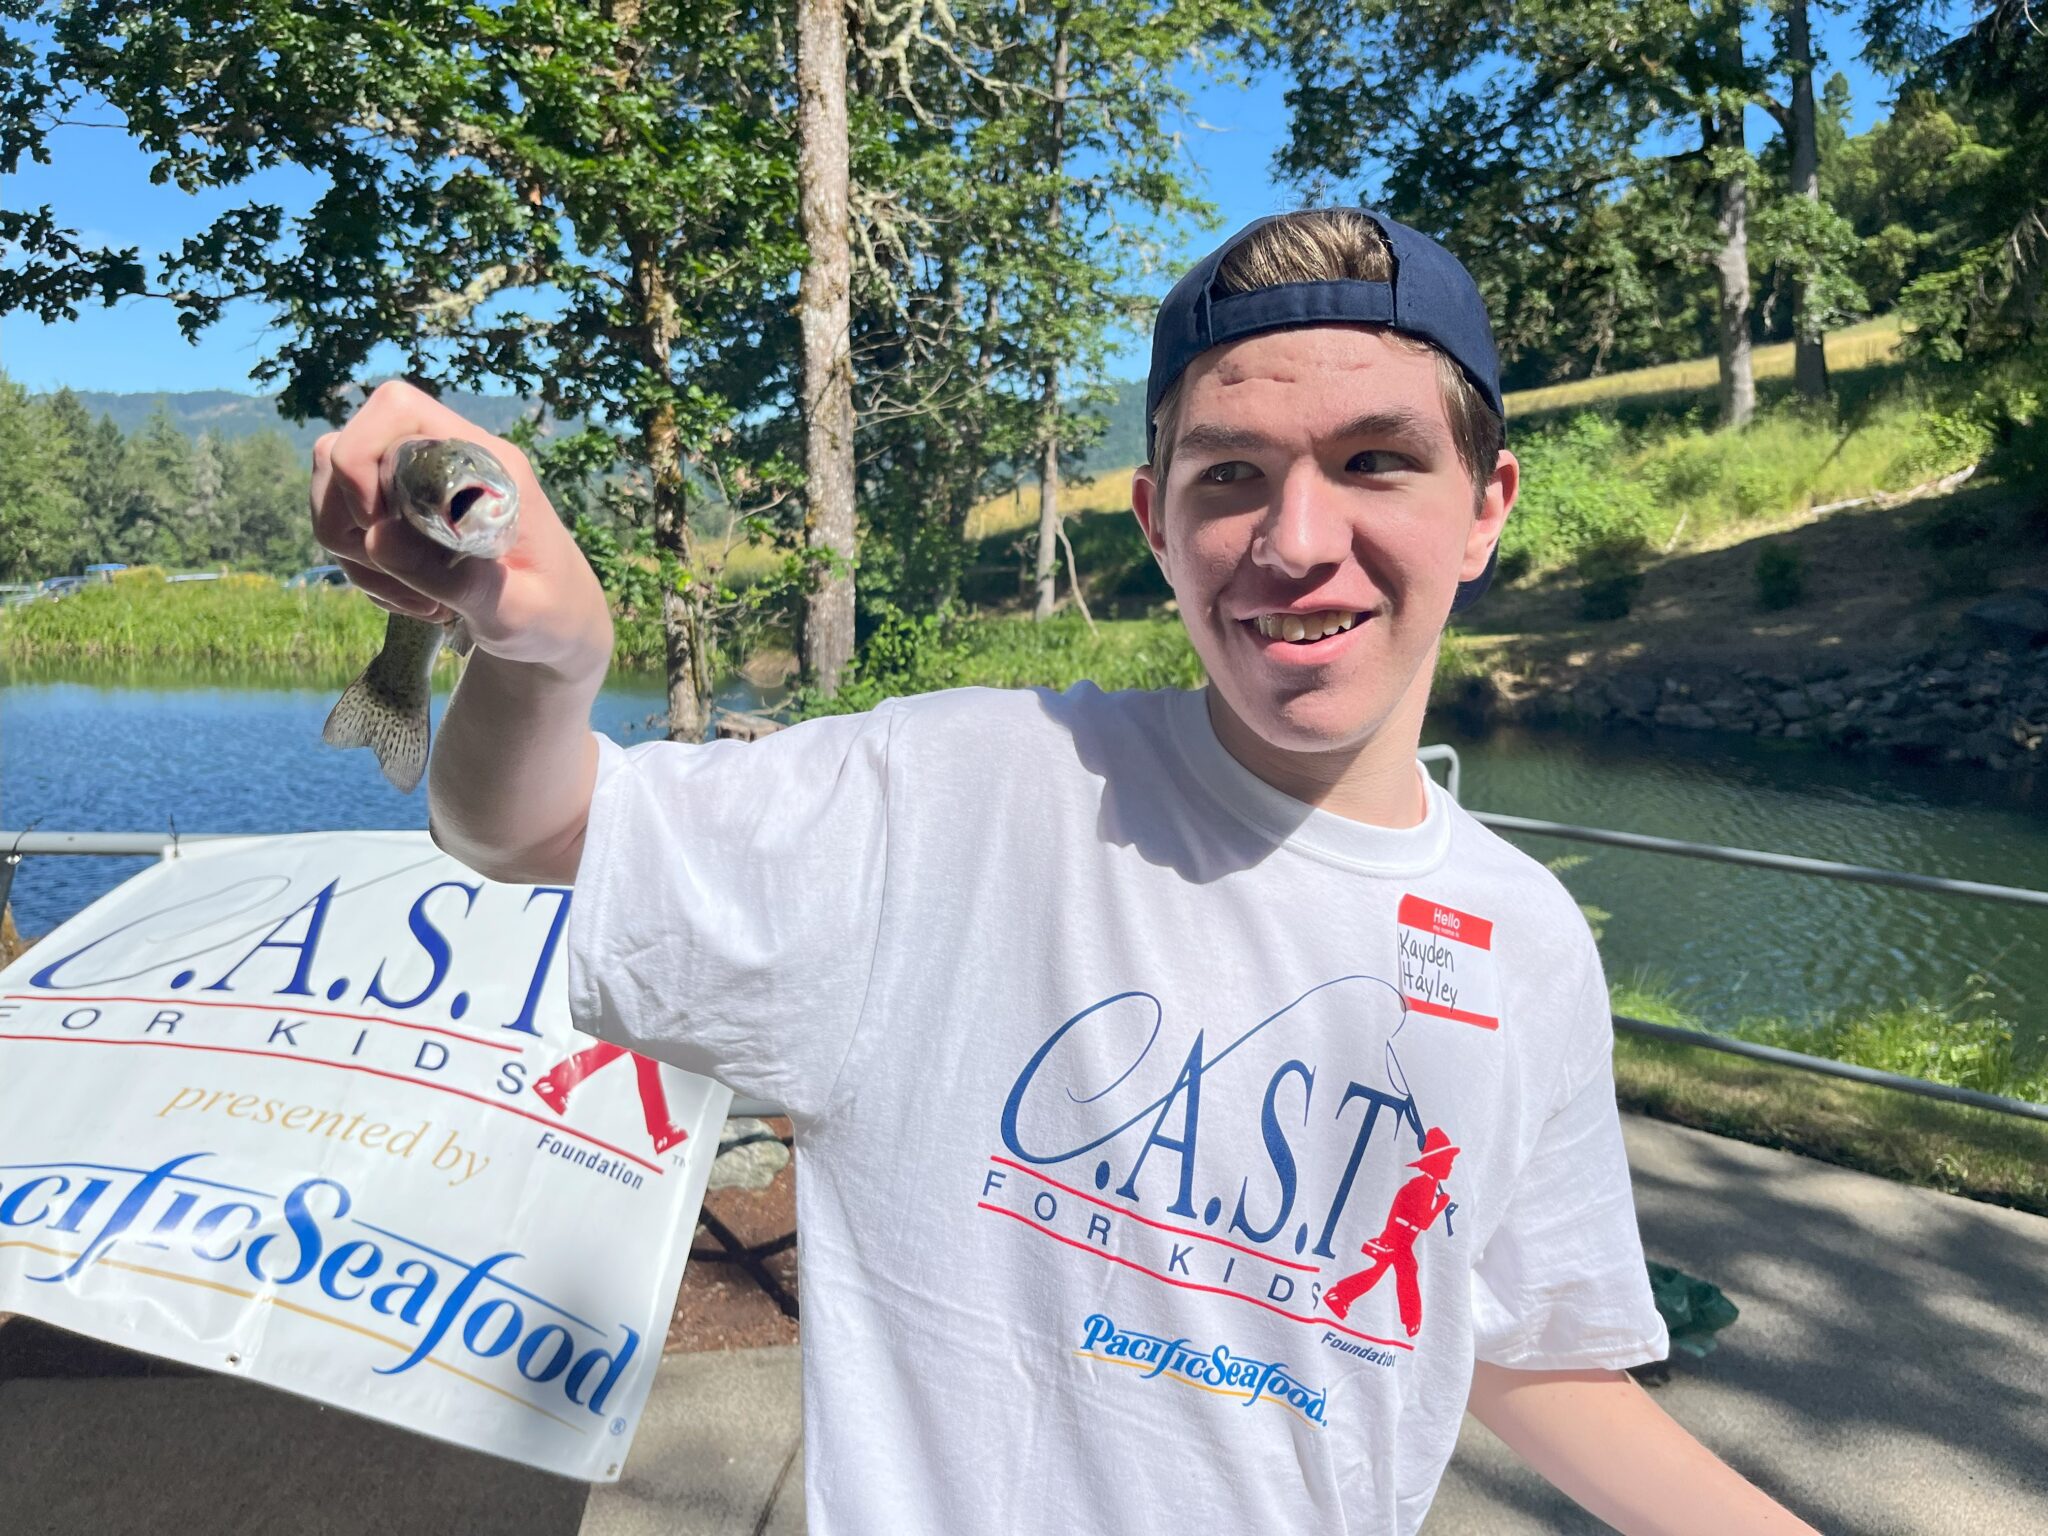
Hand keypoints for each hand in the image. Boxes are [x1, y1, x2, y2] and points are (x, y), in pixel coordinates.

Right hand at [309, 380, 613, 681]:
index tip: (375, 525)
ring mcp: (420, 487)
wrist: (561, 629)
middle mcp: (447, 461)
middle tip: (393, 575)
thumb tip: (377, 538)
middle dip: (346, 519)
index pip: (398, 409)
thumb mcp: (517, 610)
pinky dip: (362, 569)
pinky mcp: (403, 517)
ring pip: (336, 491)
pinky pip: (350, 528)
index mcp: (486, 461)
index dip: (363, 456)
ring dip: (353, 553)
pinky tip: (410, 599)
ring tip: (412, 599)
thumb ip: (459, 579)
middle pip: (346, 448)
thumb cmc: (553, 617)